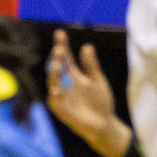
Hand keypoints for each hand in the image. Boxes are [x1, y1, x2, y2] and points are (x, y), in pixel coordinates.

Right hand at [46, 30, 132, 156]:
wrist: (103, 124)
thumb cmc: (100, 102)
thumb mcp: (97, 80)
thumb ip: (91, 65)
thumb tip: (86, 46)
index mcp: (74, 75)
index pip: (65, 57)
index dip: (62, 45)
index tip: (60, 33)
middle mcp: (64, 84)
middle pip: (58, 67)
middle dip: (57, 57)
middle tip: (59, 47)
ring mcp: (61, 96)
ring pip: (53, 81)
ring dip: (54, 72)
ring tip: (57, 62)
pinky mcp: (60, 108)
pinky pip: (54, 98)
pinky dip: (55, 91)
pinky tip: (56, 84)